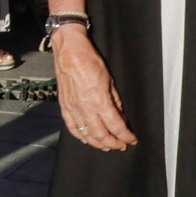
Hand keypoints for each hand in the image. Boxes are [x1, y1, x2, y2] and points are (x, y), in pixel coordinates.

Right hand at [51, 25, 136, 150]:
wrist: (69, 50)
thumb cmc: (89, 60)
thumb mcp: (110, 79)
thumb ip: (115, 100)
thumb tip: (120, 116)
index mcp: (99, 100)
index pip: (116, 126)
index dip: (126, 136)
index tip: (132, 139)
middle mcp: (85, 108)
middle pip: (101, 135)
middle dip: (113, 143)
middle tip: (121, 145)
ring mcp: (72, 108)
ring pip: (86, 134)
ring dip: (98, 143)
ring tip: (106, 146)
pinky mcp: (64, 105)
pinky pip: (72, 126)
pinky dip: (79, 136)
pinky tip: (86, 139)